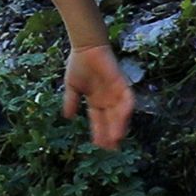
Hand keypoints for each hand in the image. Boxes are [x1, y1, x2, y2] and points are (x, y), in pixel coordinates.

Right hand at [62, 38, 137, 152]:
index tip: (98, 146)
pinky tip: (122, 121)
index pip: (98, 120)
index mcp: (96, 101)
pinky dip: (125, 110)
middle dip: (110, 134)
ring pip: (119, 113)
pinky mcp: (122, 84)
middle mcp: (108, 99)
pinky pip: (127, 99)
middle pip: (110, 120)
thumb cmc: (79, 64)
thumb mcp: (72, 86)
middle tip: (111, 149)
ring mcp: (116, 92)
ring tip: (116, 139)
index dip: (99, 132)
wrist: (85, 47)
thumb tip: (67, 117)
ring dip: (118, 126)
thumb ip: (71, 101)